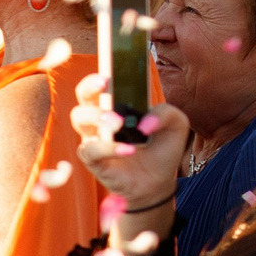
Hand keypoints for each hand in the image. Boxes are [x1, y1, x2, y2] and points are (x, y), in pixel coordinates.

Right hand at [71, 73, 188, 243]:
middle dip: (90, 88)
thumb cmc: (161, 149)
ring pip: (80, 118)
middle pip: (83, 96)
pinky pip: (92, 150)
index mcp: (117, 104)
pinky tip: (129, 150)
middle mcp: (99, 118)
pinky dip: (109, 148)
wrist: (158, 183)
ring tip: (118, 123)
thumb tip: (144, 122)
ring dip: (97, 116)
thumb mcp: (176, 126)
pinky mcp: (93, 160)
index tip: (108, 72)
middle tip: (106, 86)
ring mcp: (93, 138)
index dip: (100, 75)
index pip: (101, 84)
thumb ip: (167, 113)